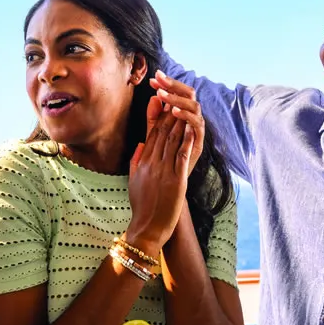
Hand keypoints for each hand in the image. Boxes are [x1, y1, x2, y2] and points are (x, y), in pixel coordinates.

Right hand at [126, 72, 205, 249]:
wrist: (146, 228)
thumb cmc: (142, 207)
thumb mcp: (134, 181)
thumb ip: (136, 161)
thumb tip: (141, 145)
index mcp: (142, 163)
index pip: (151, 134)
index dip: (158, 115)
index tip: (164, 101)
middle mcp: (151, 164)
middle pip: (161, 133)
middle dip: (169, 112)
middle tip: (175, 96)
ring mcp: (162, 172)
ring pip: (172, 141)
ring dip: (179, 121)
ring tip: (185, 106)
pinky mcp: (175, 181)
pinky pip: (181, 156)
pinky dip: (186, 141)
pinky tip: (190, 128)